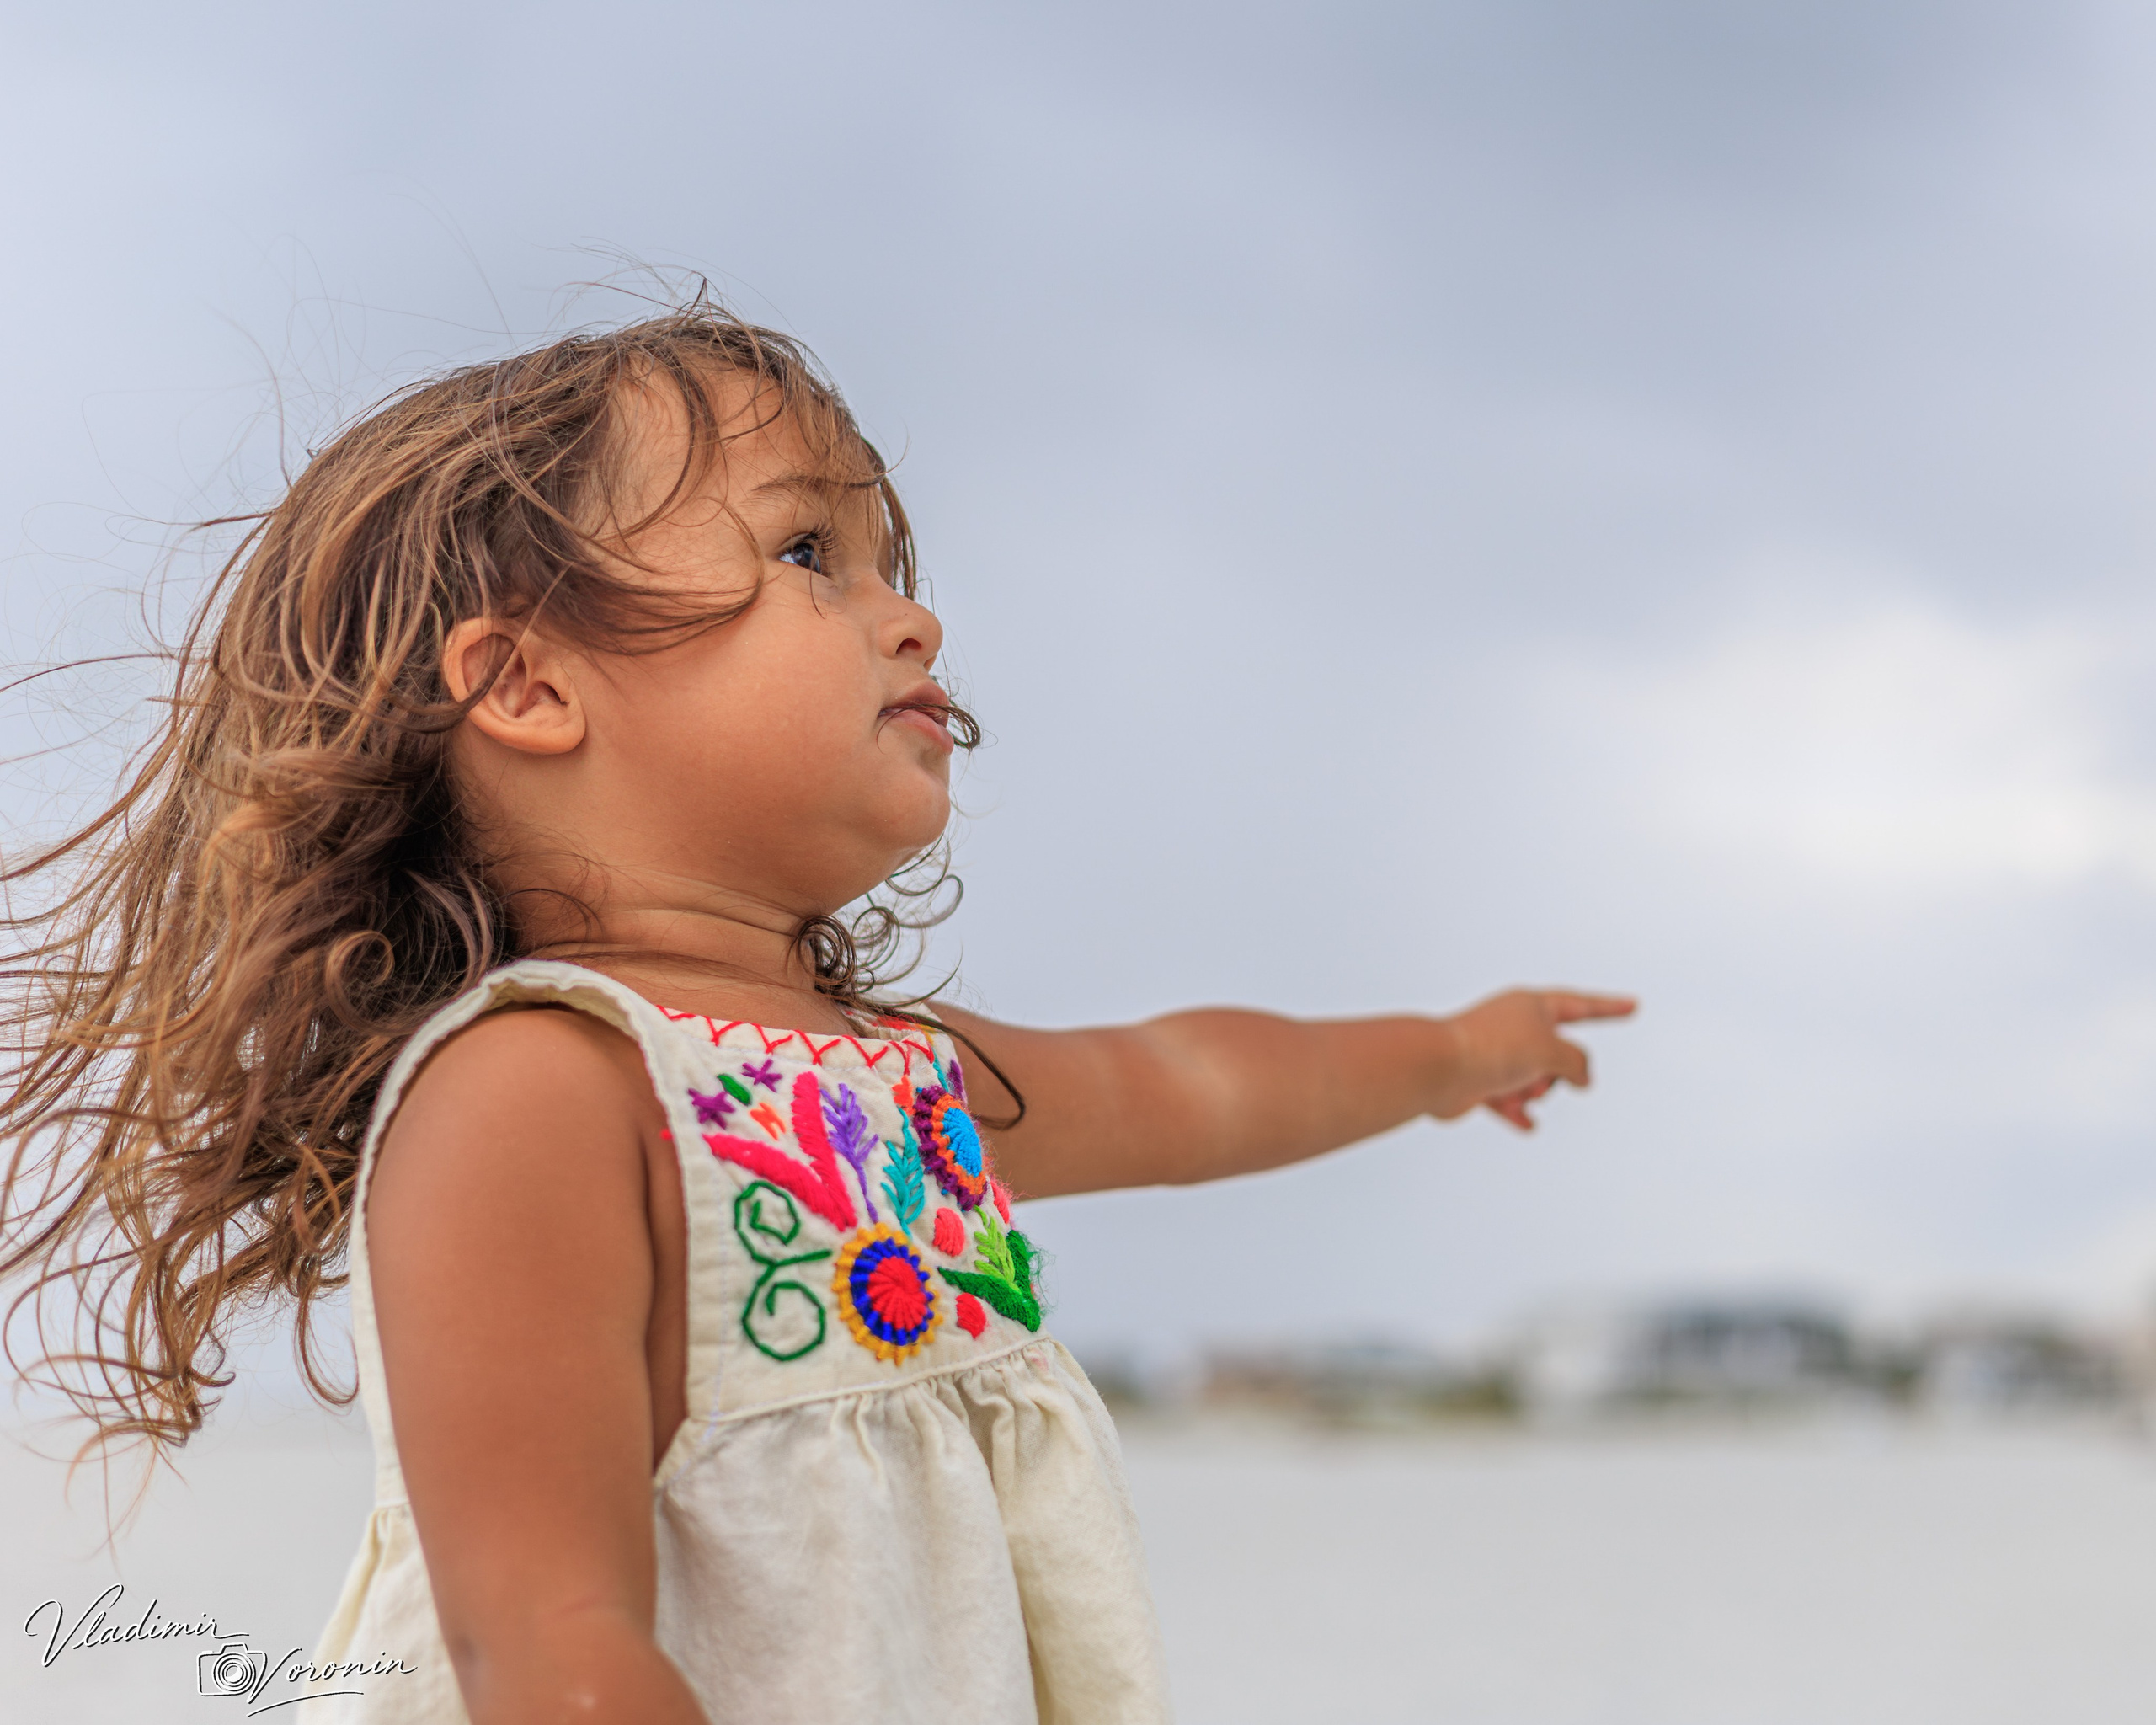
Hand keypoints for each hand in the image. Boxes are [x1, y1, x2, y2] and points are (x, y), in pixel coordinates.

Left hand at [1433, 989, 1635, 1129]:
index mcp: (1531, 1006)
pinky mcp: (1479, 1081)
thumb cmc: (1488, 1048)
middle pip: (1557, 1053)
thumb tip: (1581, 1078)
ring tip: (1521, 1095)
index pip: (1581, 1005)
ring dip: (1535, 1093)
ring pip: (1535, 1080)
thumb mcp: (1552, 1049)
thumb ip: (1577, 1061)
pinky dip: (1518, 1112)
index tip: (1632, 1006)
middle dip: (1558, 1073)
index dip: (1609, 1008)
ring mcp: (1496, 1054)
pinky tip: (1526, 1122)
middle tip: (1546, 1078)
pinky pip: (1508, 1101)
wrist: (1438, 1069)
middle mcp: (1513, 1026)